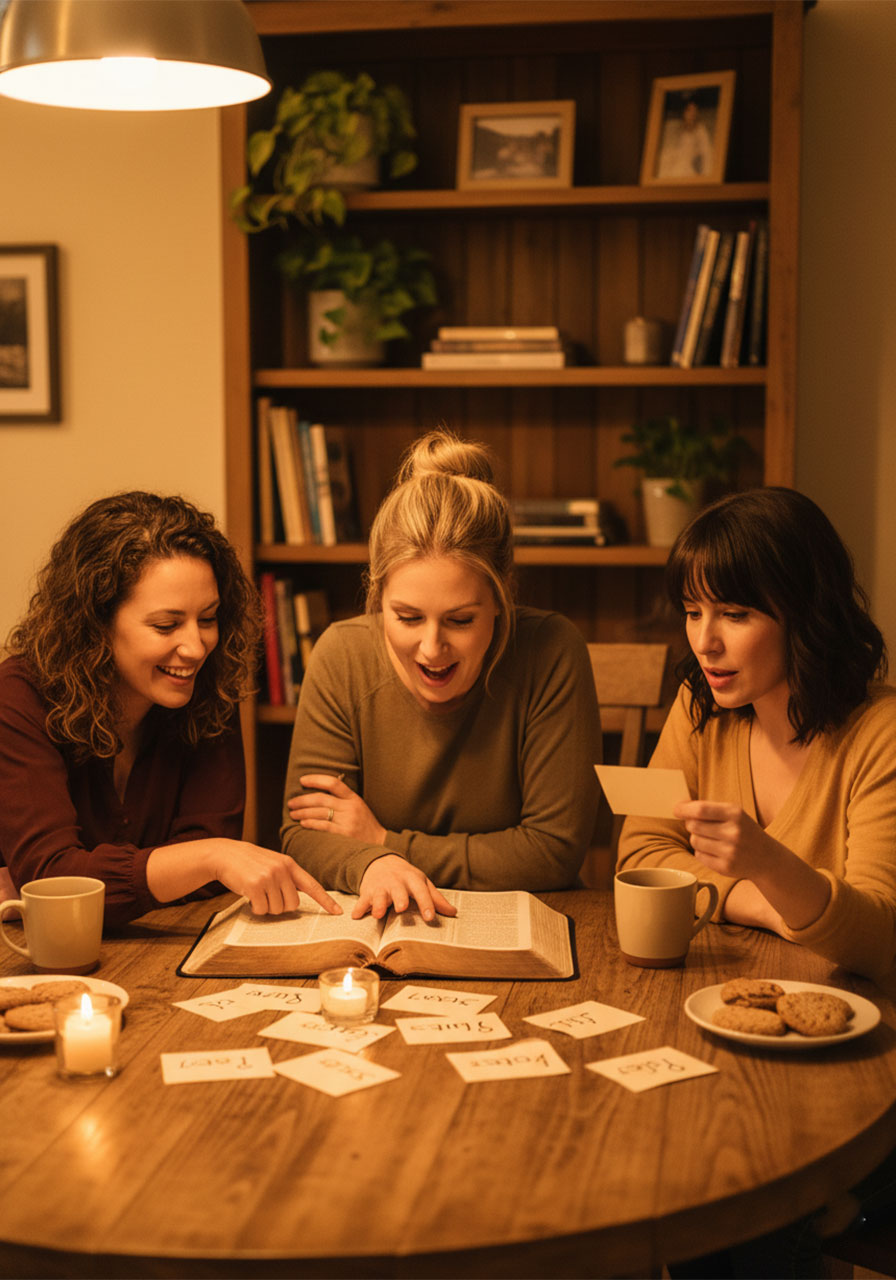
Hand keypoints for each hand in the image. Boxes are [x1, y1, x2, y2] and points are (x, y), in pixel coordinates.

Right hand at [211, 841, 341, 916]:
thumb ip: (287, 877)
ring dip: (266, 907)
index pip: (313, 885)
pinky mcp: (255, 885)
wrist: (225, 854)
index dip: (326, 901)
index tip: (338, 912)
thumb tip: (295, 901)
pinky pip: (262, 909)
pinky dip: (255, 908)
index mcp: (289, 864)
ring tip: (257, 892)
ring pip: (277, 909)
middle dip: (280, 906)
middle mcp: (282, 870)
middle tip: (268, 896)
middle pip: (293, 904)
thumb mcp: (273, 863)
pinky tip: (249, 895)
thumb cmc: (249, 863)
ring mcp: (269, 877)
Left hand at [288, 774, 386, 844]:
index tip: (302, 780)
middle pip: (321, 798)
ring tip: (293, 814)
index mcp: (353, 798)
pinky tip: (303, 823)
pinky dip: (311, 824)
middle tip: (291, 803)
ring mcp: (348, 821)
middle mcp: (350, 807)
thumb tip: (316, 796)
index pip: (333, 782)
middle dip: (303, 800)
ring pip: (320, 812)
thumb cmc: (366, 825)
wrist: (381, 844)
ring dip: (303, 812)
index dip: (316, 779)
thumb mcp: (358, 807)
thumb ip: (342, 800)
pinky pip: (324, 826)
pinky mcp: (345, 834)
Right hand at [354, 854, 456, 923]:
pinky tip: (356, 916)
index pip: (421, 890)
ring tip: (378, 914)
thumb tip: (454, 912)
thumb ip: (436, 899)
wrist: (381, 862)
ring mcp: (381, 886)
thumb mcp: (422, 884)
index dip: (426, 903)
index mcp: (412, 879)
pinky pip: (362, 900)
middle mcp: (396, 882)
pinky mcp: (367, 892)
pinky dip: (359, 908)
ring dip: (379, 904)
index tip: (430, 917)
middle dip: (399, 898)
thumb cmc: (406, 879)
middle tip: (401, 908)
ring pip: (380, 895)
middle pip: (398, 890)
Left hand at [673, 800, 774, 880]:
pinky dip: (702, 852)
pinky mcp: (725, 867)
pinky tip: (716, 851)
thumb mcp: (734, 814)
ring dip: (697, 838)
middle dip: (691, 824)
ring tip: (712, 839)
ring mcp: (730, 851)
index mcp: (735, 814)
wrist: (767, 858)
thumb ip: (709, 809)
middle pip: (693, 826)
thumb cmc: (744, 830)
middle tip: (700, 825)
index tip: (677, 809)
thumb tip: (679, 807)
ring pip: (694, 841)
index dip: (684, 809)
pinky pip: (699, 855)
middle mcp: (733, 833)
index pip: (700, 810)